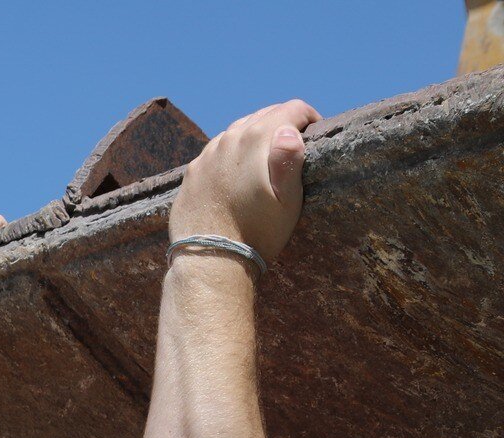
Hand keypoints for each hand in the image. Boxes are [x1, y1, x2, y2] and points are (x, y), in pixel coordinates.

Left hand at [168, 99, 320, 264]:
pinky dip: (232, 152)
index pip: (292, 109)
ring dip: (256, 135)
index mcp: (256, 139)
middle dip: (284, 122)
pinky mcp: (192, 173)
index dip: (310, 118)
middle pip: (263, 115)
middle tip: (295, 143)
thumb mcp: (287, 200)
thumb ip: (290, 160)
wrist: (210, 259)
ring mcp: (206, 156)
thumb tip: (289, 130)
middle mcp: (228, 140)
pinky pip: (215, 151)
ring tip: (267, 156)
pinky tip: (238, 170)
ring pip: (237, 131)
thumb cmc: (257, 232)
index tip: (315, 135)